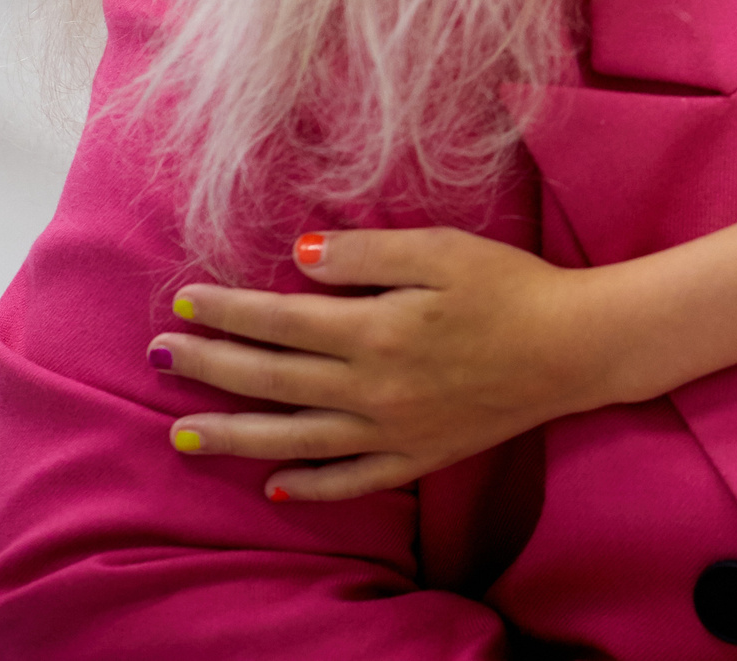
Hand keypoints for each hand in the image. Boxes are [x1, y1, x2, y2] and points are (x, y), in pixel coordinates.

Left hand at [149, 227, 617, 500]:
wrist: (575, 347)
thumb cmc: (512, 286)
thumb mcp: (443, 250)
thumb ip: (368, 254)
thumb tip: (300, 256)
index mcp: (374, 330)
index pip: (280, 320)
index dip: (228, 310)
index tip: (184, 300)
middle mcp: (371, 388)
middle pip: (272, 380)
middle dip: (210, 366)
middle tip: (160, 356)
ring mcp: (392, 430)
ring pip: (293, 438)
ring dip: (233, 435)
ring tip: (183, 432)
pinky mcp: (418, 455)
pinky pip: (350, 481)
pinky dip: (308, 486)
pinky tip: (274, 485)